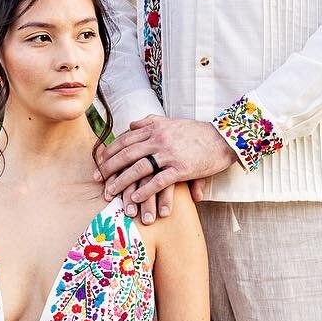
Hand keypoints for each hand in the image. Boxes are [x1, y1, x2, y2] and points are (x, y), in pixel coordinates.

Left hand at [95, 117, 237, 221]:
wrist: (223, 139)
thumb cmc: (197, 133)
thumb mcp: (171, 122)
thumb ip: (150, 122)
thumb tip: (131, 124)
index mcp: (155, 128)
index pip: (125, 140)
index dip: (110, 152)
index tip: (99, 163)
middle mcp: (159, 139)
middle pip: (126, 154)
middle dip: (109, 168)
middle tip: (98, 180)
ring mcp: (170, 154)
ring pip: (138, 168)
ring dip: (122, 182)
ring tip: (111, 193)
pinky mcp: (181, 168)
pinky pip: (158, 181)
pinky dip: (145, 190)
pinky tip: (136, 199)